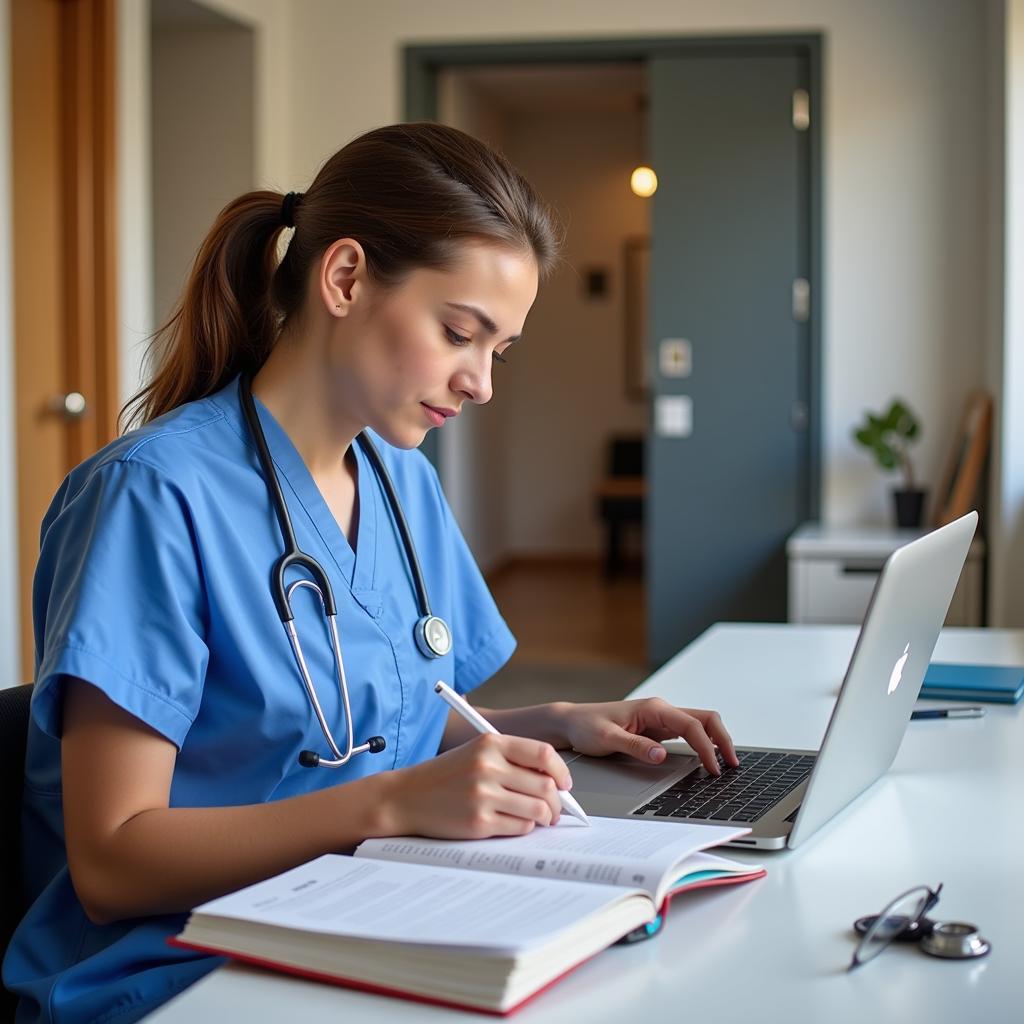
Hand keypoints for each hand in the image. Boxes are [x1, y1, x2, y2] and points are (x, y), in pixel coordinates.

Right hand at [380, 733, 571, 839]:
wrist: (405, 797)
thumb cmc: (445, 776)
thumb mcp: (475, 753)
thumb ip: (511, 760)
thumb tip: (554, 782)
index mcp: (490, 743)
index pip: (543, 753)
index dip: (560, 771)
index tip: (565, 783)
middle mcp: (488, 766)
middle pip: (545, 786)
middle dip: (557, 802)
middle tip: (556, 809)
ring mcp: (483, 795)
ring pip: (537, 809)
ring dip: (544, 817)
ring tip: (540, 819)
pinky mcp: (478, 822)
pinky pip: (519, 827)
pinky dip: (524, 828)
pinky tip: (514, 823)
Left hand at [557, 698, 738, 774]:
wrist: (572, 723)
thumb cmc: (587, 726)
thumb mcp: (608, 738)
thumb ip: (635, 746)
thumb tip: (661, 755)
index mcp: (653, 708)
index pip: (691, 726)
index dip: (706, 747)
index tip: (713, 768)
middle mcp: (661, 711)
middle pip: (705, 719)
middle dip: (722, 739)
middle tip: (733, 764)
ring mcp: (661, 720)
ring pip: (699, 725)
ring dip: (715, 741)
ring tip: (725, 763)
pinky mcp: (658, 730)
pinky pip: (688, 734)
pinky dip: (702, 744)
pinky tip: (707, 759)